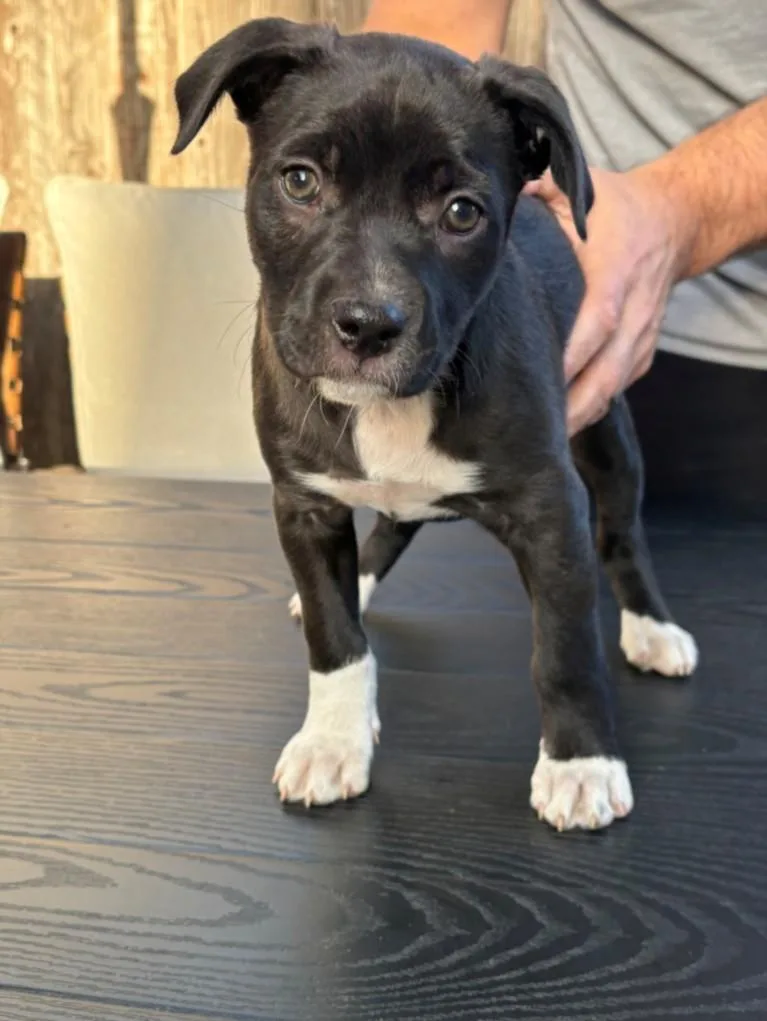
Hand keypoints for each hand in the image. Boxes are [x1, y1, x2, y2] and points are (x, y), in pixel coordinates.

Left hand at [525, 165, 691, 435]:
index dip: (573, 355)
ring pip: (614, 385)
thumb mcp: (581, 189)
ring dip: (581, 413)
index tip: (541, 382)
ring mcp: (643, 333)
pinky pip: (618, 386)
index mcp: (616, 270)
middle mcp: (634, 309)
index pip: (598, 319)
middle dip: (574, 404)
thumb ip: (540, 192)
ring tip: (544, 439)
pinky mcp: (644, 349)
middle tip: (537, 432)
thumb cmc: (616, 206)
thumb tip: (497, 201)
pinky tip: (564, 422)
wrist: (674, 221)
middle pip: (608, 370)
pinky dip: (593, 406)